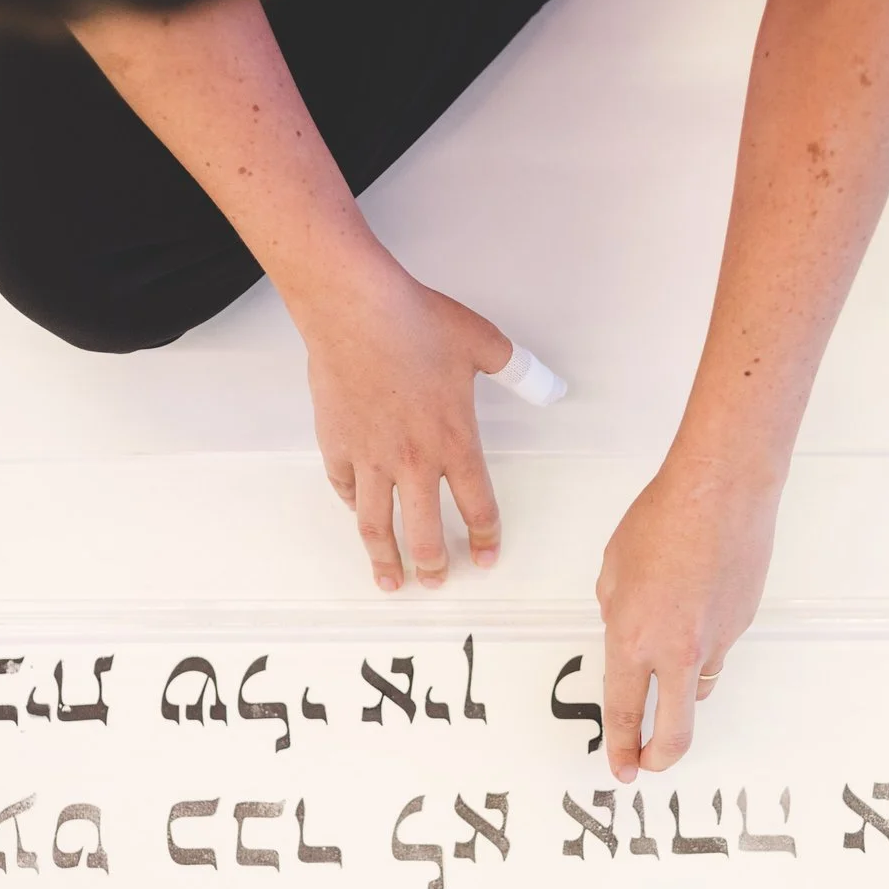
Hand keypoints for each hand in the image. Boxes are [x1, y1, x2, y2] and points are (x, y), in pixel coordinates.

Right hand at [291, 261, 511, 589]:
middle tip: (436, 580)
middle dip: (434, 565)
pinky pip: (345, 488)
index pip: (478, 508)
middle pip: (426, 534)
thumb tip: (551, 386)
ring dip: (385, 559)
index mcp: (455, 442)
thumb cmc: (414, 321)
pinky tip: (358, 512)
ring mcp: (371, 457)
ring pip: (377, 526)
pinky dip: (353, 505)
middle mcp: (413, 460)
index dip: (485, 539)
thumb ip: (521, 370)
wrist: (354, 308)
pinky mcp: (337, 445)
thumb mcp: (484, 343)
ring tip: (390, 580)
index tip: (485, 557)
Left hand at [595, 453, 780, 780]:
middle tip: (650, 761)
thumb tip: (624, 632)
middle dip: (659, 757)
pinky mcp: (742, 625)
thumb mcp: (613, 569)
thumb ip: (615, 611)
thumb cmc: (665, 519)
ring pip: (700, 689)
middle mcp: (677, 651)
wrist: (721, 492)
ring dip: (683, 694)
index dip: (622, 747)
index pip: (624, 712)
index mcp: (633, 640)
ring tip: (671, 669)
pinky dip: (704, 643)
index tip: (621, 766)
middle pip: (675, 733)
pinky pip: (718, 650)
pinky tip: (697, 608)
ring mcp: (716, 642)